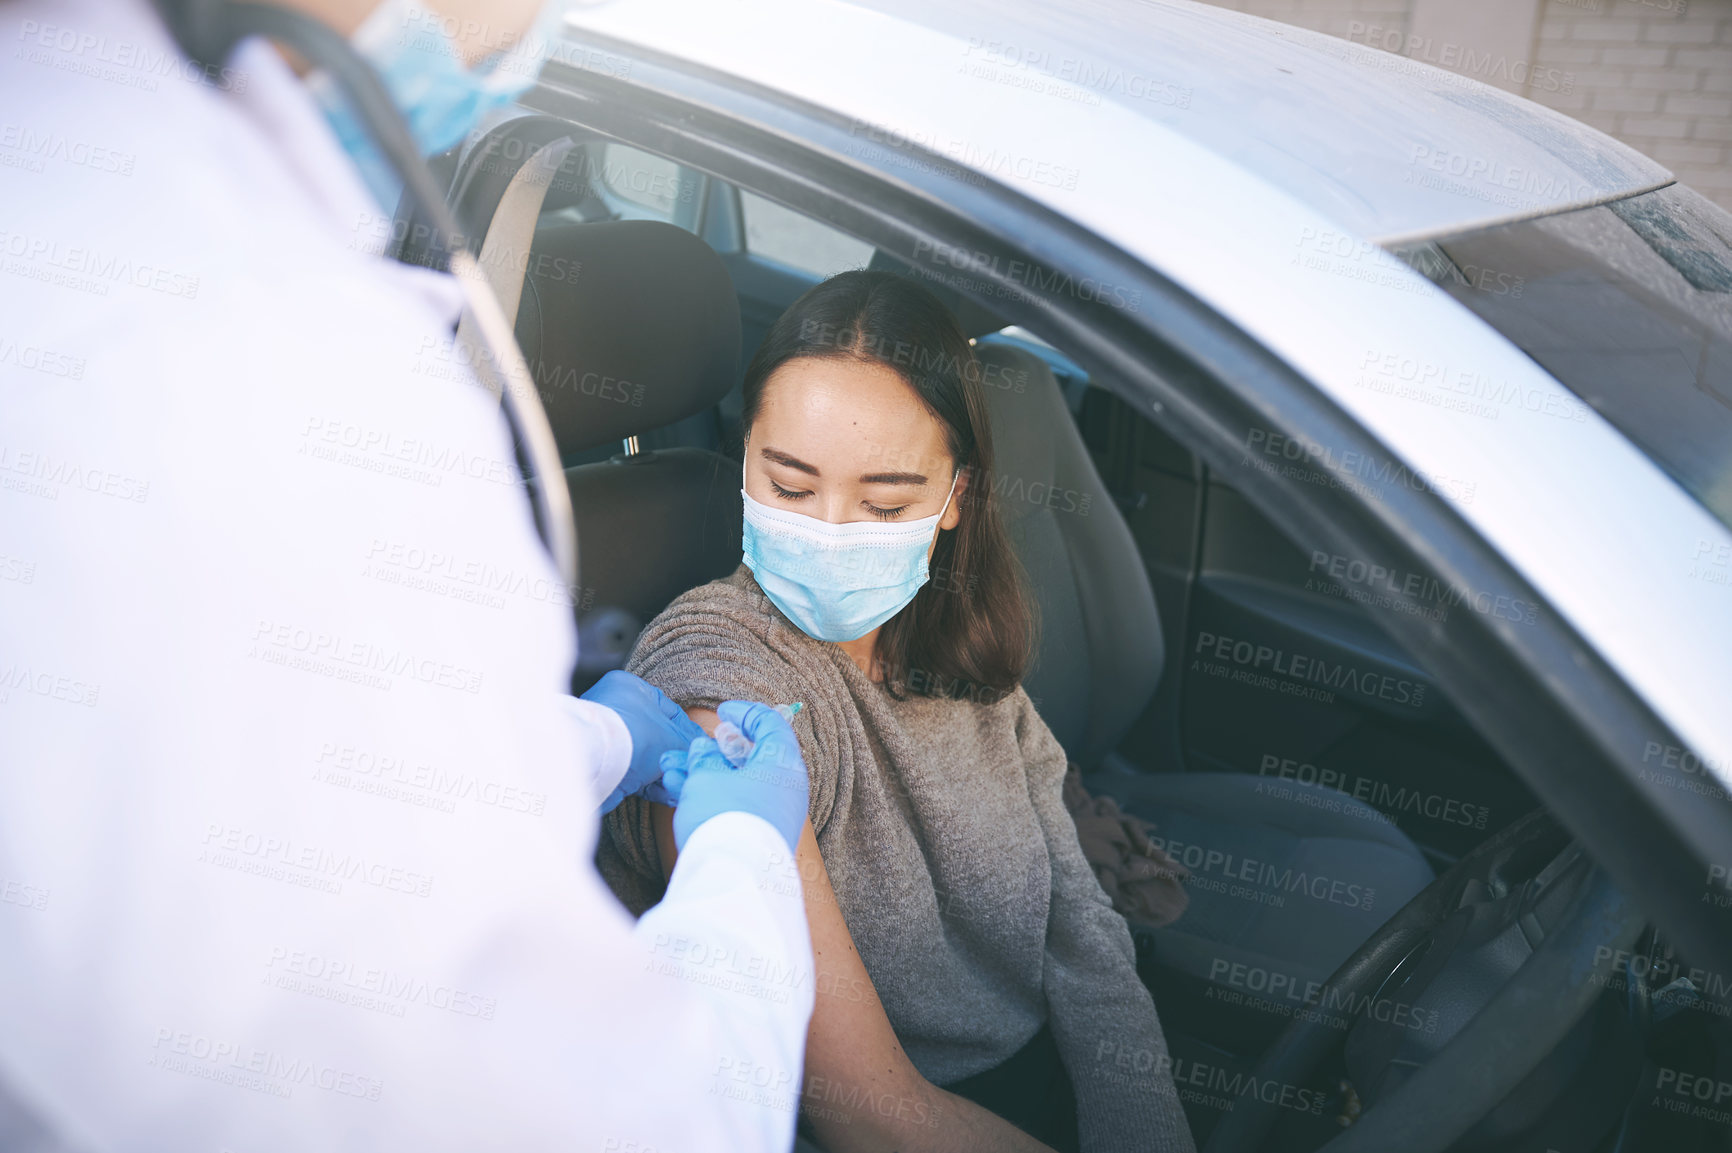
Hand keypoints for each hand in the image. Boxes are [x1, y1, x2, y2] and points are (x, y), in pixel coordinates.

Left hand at [581, 671, 703, 812]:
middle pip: (656, 737)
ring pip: (645, 758)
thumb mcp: (674, 738)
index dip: (689, 731)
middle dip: (674, 758)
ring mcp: (607, 739)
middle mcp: (614, 709)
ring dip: (663, 774)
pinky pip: (633, 774)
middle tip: (689, 770)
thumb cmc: (635, 736)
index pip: (669, 709)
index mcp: (630, 688)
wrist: (596, 764)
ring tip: (679, 786)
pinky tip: (666, 794)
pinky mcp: (602, 765)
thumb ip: (689, 743)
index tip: (701, 747)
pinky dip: (650, 785)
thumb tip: (701, 750)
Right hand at [665, 701, 808, 851]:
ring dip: (702, 774)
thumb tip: (704, 751)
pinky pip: (735, 804)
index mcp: (783, 763)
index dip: (745, 713)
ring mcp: (773, 813)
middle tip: (688, 751)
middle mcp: (785, 787)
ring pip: (736, 782)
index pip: (771, 725)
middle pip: (749, 757)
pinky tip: (680, 791)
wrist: (732, 879)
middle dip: (711, 752)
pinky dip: (710, 795)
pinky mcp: (758, 834)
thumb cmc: (723, 817)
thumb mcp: (706, 776)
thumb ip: (704, 757)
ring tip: (671, 770)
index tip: (722, 712)